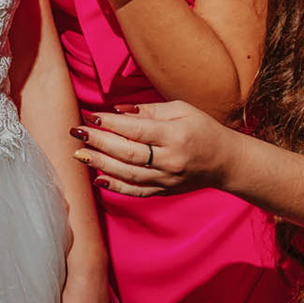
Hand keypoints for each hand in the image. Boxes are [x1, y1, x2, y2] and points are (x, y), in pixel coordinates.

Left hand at [70, 100, 238, 195]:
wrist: (227, 162)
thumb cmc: (203, 129)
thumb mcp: (181, 110)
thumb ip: (148, 110)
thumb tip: (117, 111)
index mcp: (175, 136)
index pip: (136, 130)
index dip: (111, 124)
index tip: (91, 116)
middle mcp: (170, 160)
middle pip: (128, 153)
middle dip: (99, 142)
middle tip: (76, 132)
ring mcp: (167, 179)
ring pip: (128, 174)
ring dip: (100, 164)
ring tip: (79, 154)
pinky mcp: (164, 191)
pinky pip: (136, 192)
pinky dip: (115, 187)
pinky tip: (98, 179)